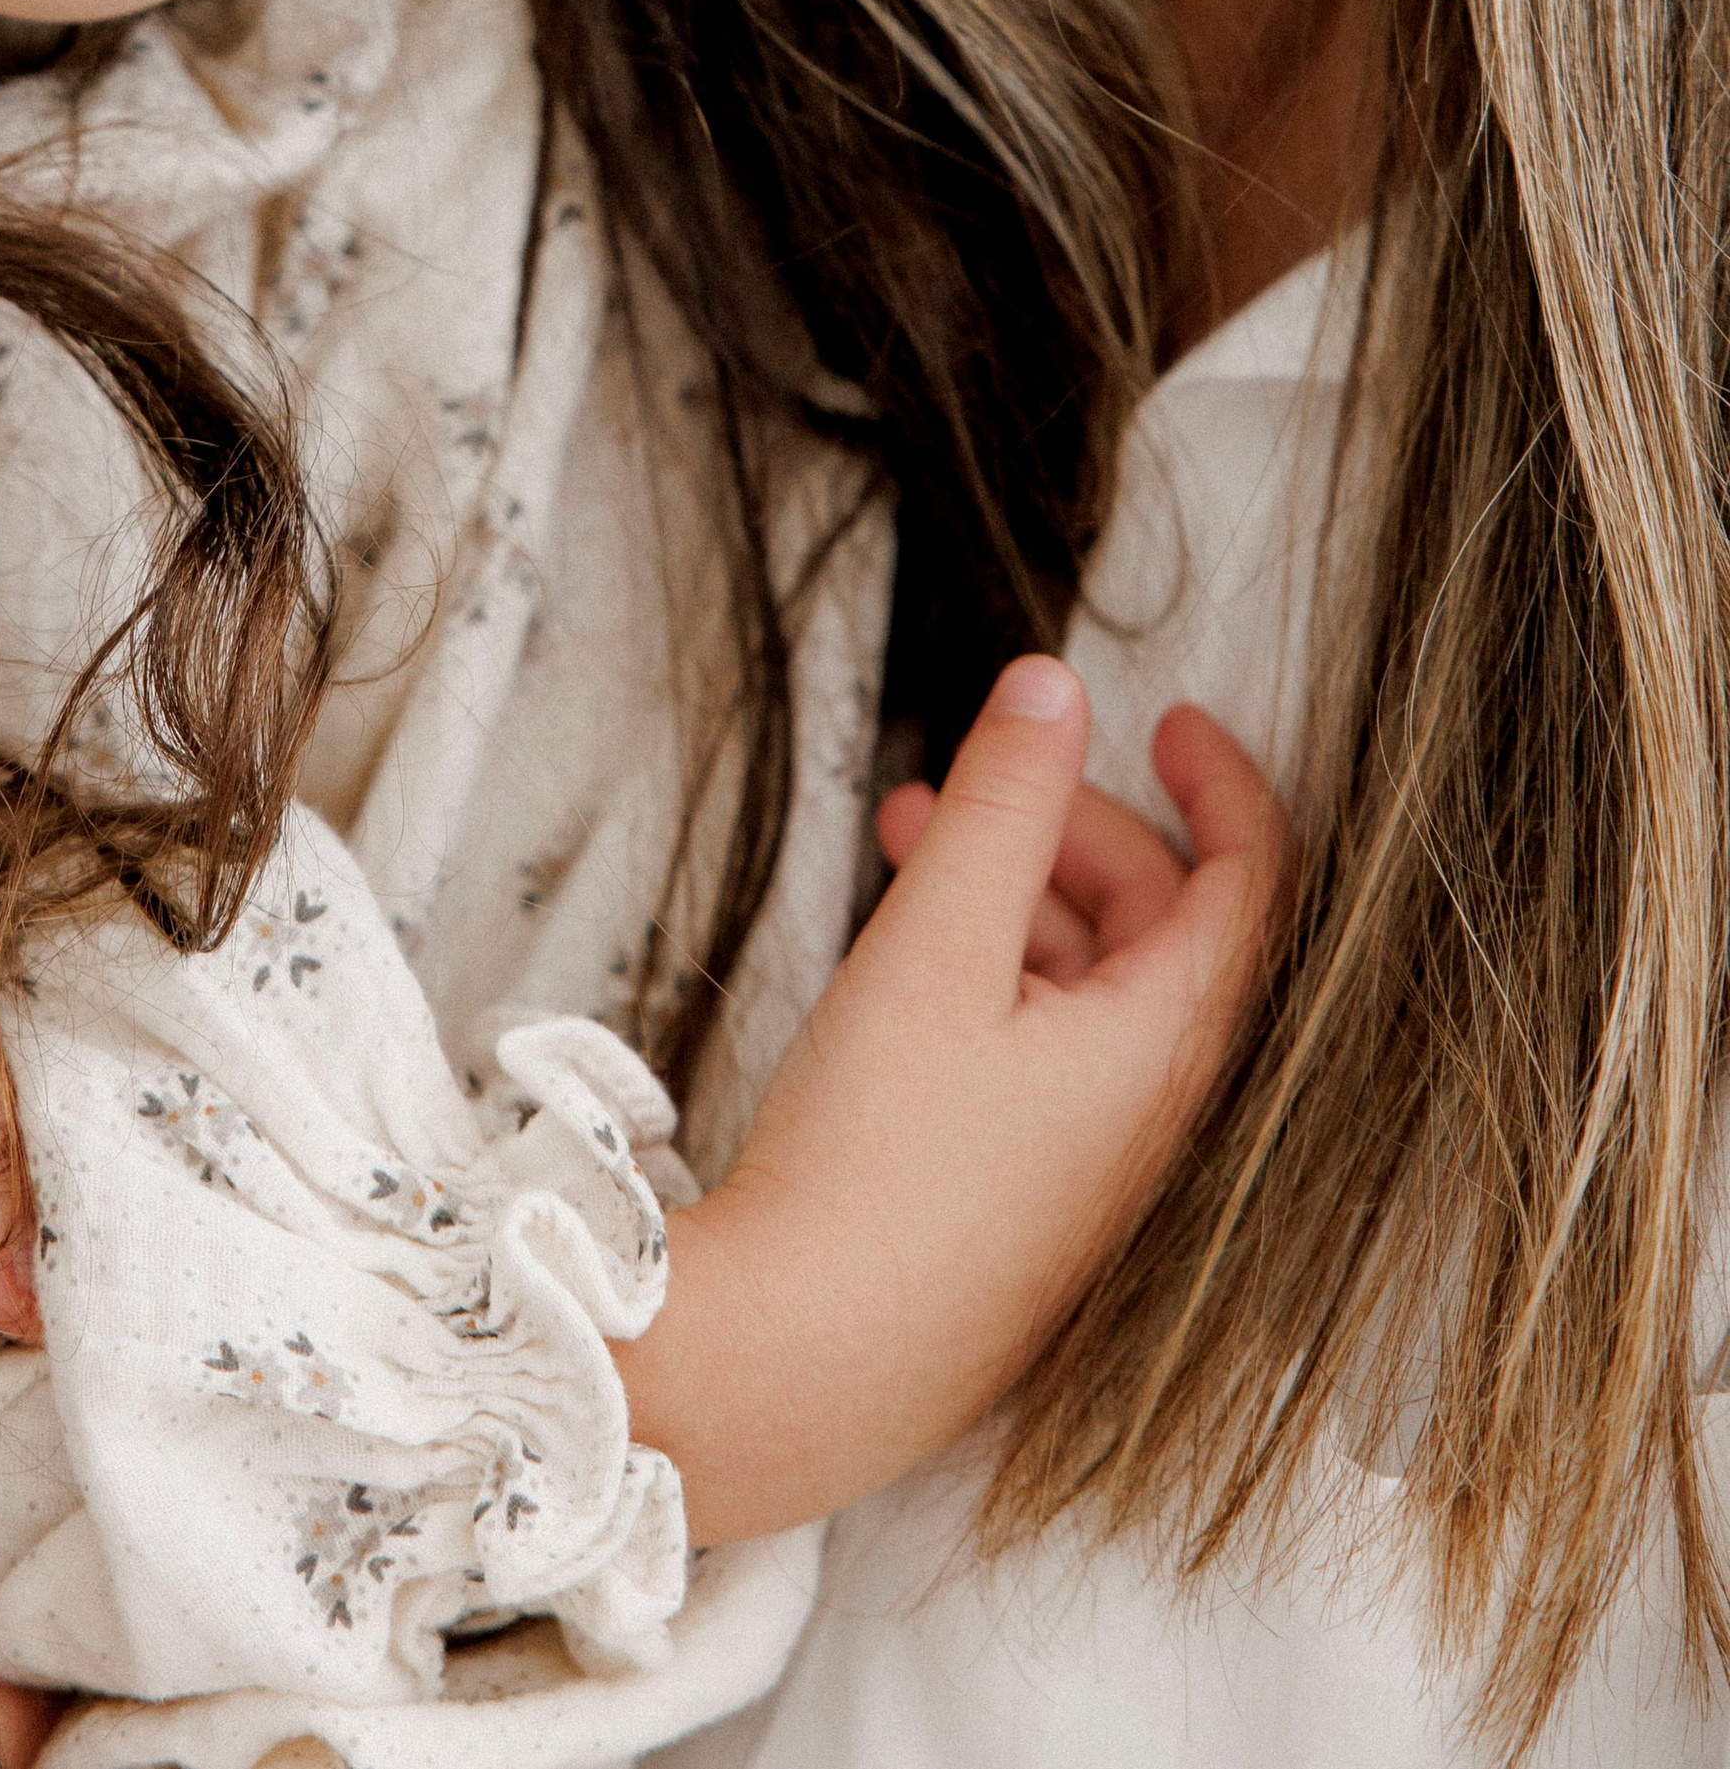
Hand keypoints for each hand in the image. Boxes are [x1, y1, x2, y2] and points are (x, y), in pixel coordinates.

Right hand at [613, 657, 1282, 1542]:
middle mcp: (1154, 1114)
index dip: (1223, 783)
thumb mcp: (936, 945)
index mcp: (1165, 1047)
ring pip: (1090, 985)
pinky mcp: (1027, 1206)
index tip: (1170, 717)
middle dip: (1067, 826)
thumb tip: (1056, 686)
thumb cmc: (878, 1167)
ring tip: (905, 835)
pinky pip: (1047, 1051)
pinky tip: (901, 955)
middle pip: (1158, 926)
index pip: (1252, 886)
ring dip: (1013, 890)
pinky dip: (992, 969)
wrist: (802, 1368)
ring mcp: (1093, 1169)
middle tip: (972, 778)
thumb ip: (1003, 804)